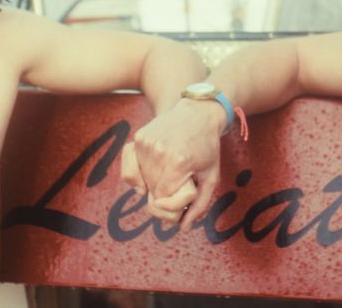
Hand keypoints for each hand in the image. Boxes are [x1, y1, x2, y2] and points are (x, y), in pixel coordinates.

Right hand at [120, 99, 223, 226]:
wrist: (198, 113)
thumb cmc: (207, 147)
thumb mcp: (211, 177)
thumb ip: (199, 206)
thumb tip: (183, 228)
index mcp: (178, 162)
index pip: (164, 198)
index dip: (174, 203)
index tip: (184, 194)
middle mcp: (158, 151)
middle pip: (152, 191)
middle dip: (165, 195)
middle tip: (179, 184)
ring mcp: (146, 143)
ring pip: (141, 181)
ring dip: (152, 184)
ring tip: (168, 174)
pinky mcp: (139, 137)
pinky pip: (130, 167)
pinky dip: (138, 175)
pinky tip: (148, 173)